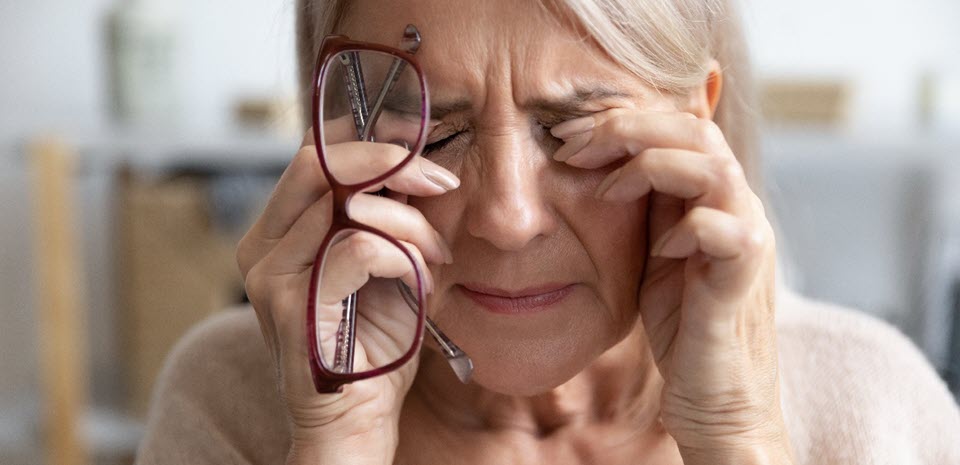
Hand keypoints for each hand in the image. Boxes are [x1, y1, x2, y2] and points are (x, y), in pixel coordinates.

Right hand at [236, 124, 458, 463]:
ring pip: (347, 205)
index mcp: (279, 233)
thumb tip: (417, 163)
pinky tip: (420, 281)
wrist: (357, 422)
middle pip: (319, 163)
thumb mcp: (386, 265)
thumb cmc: (374, 345)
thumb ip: (387, 216)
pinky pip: (360, 248)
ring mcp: (270, 276)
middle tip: (440, 184)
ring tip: (435, 256)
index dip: (371, 143)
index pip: (315, 156)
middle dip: (392, 163)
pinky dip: (404, 257)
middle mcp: (262, 248)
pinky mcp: (291, 305)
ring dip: (410, 224)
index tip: (423, 154)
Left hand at [552, 110, 792, 463]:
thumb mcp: (653, 250)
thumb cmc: (682, 323)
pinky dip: (685, 227)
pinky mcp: (743, 277)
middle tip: (572, 145)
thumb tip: (600, 159)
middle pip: (696, 130)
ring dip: (648, 166)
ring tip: (604, 189)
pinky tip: (658, 247)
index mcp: (715, 195)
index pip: (679, 125)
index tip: (568, 133)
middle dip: (626, 128)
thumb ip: (645, 204)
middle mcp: (738, 206)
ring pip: (712, 166)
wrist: (715, 394)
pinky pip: (722, 229)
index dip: (623, 119)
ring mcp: (748, 238)